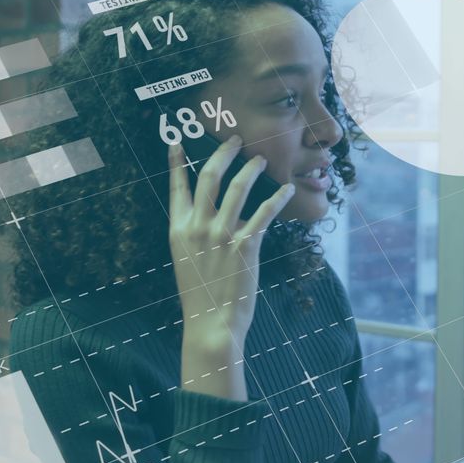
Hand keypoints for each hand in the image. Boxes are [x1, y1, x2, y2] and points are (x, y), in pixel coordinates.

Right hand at [167, 135, 294, 399]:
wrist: (211, 323)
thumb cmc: (201, 294)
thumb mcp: (187, 259)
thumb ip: (198, 234)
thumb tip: (220, 214)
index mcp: (179, 229)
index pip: (177, 187)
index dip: (176, 162)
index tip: (178, 142)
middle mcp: (197, 227)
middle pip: (209, 176)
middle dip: (223, 152)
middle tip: (235, 139)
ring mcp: (220, 235)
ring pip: (237, 188)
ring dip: (251, 169)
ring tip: (261, 159)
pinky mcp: (244, 245)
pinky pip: (264, 213)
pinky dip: (278, 198)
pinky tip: (287, 189)